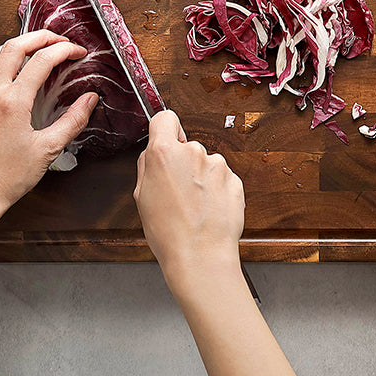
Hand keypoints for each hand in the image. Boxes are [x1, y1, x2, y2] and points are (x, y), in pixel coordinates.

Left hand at [0, 30, 97, 227]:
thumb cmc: (7, 179)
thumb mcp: (47, 150)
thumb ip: (73, 121)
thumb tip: (90, 99)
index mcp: (12, 102)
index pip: (41, 60)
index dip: (64, 50)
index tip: (78, 52)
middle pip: (14, 46)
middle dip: (40, 36)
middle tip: (60, 40)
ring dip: (17, 44)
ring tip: (36, 48)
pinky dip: (2, 61)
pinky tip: (15, 71)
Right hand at [133, 111, 244, 288]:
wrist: (200, 257)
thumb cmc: (169, 233)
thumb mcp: (141, 197)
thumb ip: (147, 166)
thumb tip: (153, 153)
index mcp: (165, 152)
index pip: (165, 118)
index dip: (164, 129)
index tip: (166, 138)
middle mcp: (193, 152)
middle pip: (187, 146)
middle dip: (183, 163)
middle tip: (177, 192)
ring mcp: (217, 165)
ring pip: (206, 164)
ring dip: (201, 178)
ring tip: (195, 207)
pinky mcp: (235, 180)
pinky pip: (222, 179)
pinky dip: (217, 191)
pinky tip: (209, 211)